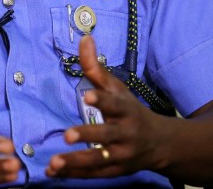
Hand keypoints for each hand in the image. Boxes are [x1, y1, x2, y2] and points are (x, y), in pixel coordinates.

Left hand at [46, 35, 166, 178]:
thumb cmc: (131, 111)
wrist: (160, 144)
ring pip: (98, 160)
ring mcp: (121, 155)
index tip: (87, 96)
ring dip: (75, 162)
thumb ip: (96, 67)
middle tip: (67, 135)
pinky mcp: (114, 171)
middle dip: (87, 136)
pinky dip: (72, 175)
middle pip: (106, 136)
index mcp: (125, 110)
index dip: (101, 100)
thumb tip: (84, 38)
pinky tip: (52, 171)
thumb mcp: (117, 89)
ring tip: (54, 162)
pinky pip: (92, 174)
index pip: (114, 104)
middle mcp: (125, 134)